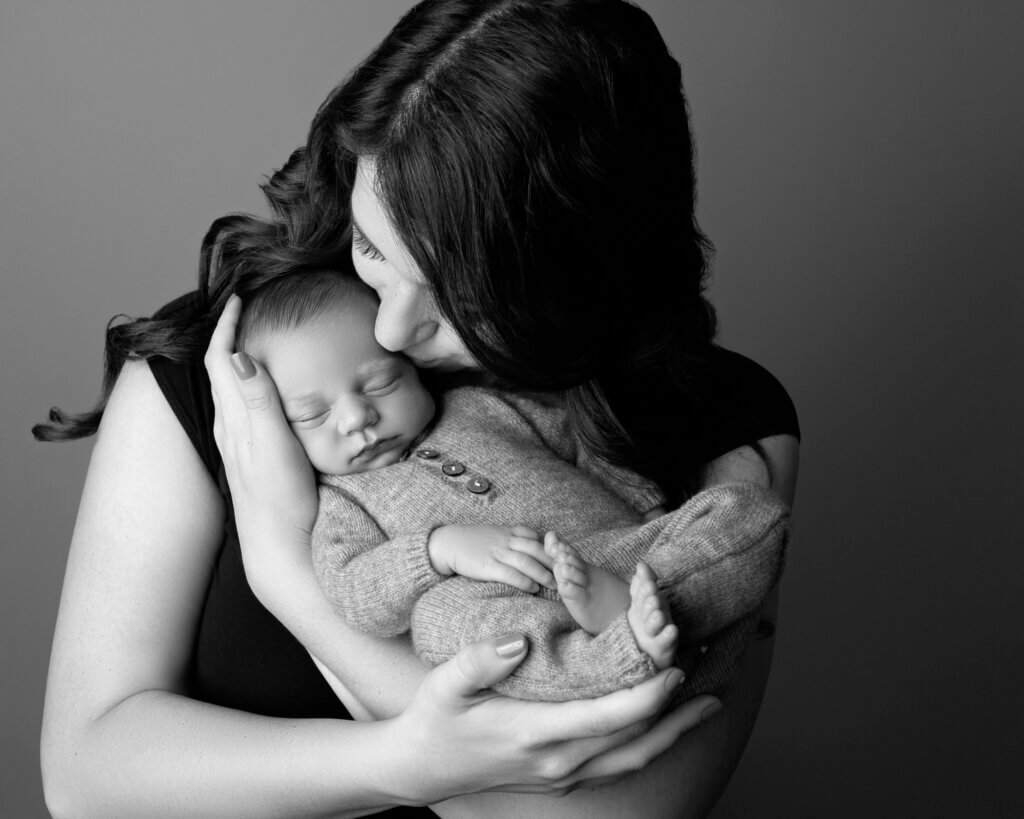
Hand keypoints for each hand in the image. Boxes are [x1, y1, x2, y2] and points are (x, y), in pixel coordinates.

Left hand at [204, 295, 317, 568]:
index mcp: (235, 419)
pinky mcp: (248, 456)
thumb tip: (236, 355)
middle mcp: (229, 428)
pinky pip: (240, 406)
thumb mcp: (274, 446)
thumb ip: (259, 401)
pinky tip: (261, 389)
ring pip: (228, 388)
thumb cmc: (282, 498)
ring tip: (252, 337)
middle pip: (218, 369)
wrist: (280, 545)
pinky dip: (247, 383)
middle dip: (228, 334)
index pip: (220, 360)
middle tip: (246, 310)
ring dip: (235, 357)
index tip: (240, 300)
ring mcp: (237, 444)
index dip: (227, 326)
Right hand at [389, 633, 721, 802]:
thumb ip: (479, 661)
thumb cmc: (435, 719)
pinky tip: (667, 727)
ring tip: (710, 703)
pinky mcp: (562, 778)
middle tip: (712, 673)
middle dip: (678, 708)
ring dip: (675, 731)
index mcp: (535, 733)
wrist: (420, 768)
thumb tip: (516, 641)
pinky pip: (618, 765)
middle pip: (635, 739)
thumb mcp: (444, 685)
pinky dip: (650, 744)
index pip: (606, 717)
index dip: (646, 695)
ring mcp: (563, 774)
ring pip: (634, 758)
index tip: (675, 669)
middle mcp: (558, 760)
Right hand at [427, 524, 555, 591]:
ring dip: (543, 574)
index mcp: (510, 532)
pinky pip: (510, 573)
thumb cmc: (472, 541)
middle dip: (553, 563)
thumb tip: (533, 545)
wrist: (448, 543)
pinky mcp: (488, 565)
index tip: (563, 560)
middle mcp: (507, 540)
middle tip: (566, 574)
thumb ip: (514, 538)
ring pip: (527, 562)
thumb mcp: (495, 533)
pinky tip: (533, 588)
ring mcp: (498, 552)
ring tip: (554, 584)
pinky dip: (524, 581)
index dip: (552, 550)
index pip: (537, 538)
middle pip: (537, 550)